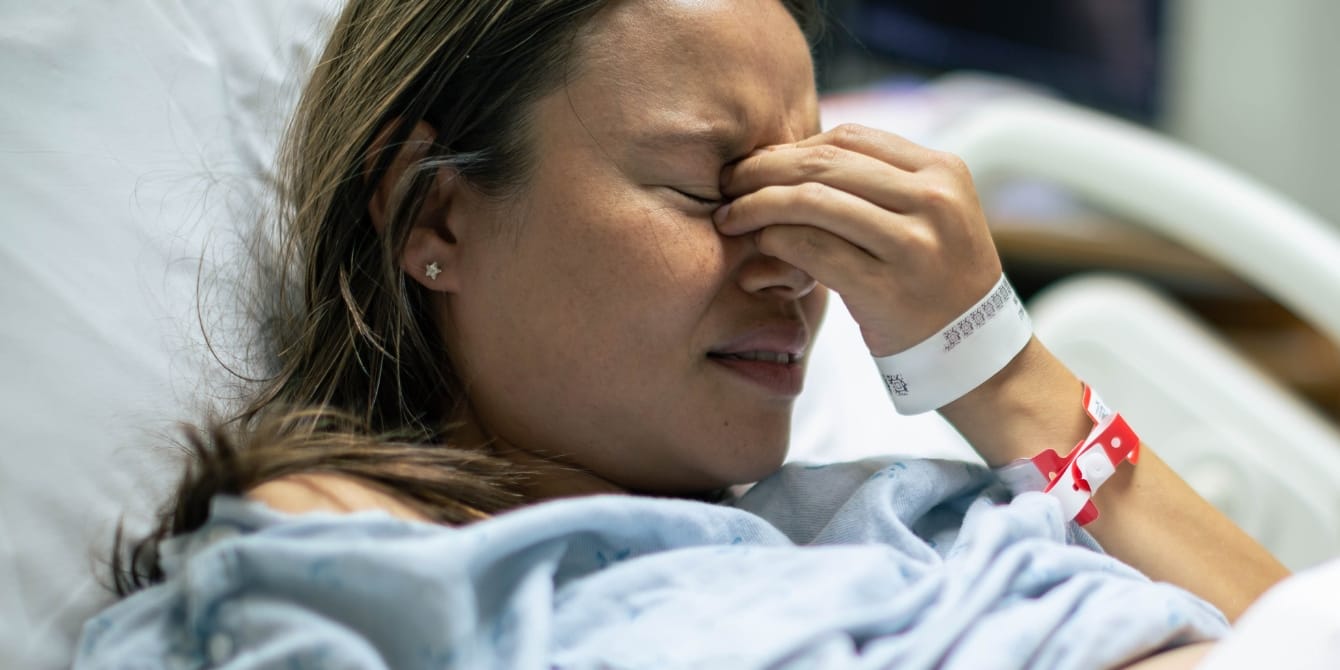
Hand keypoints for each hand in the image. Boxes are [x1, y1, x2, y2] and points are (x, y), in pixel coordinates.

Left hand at [715, 124, 1002, 355]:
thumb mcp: (925, 216)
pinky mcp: (888, 289)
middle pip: (825, 163)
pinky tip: (758, 248)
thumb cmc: (930, 279)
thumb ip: (872, 184)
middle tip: (726, 184)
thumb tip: (782, 157)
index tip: (757, 164)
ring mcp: (914, 245)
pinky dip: (774, 242)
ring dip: (757, 205)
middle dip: (763, 170)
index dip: (793, 147)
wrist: (972, 351)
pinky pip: (813, 249)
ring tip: (730, 217)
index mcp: (942, 171)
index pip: (849, 137)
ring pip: (813, 201)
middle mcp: (934, 200)